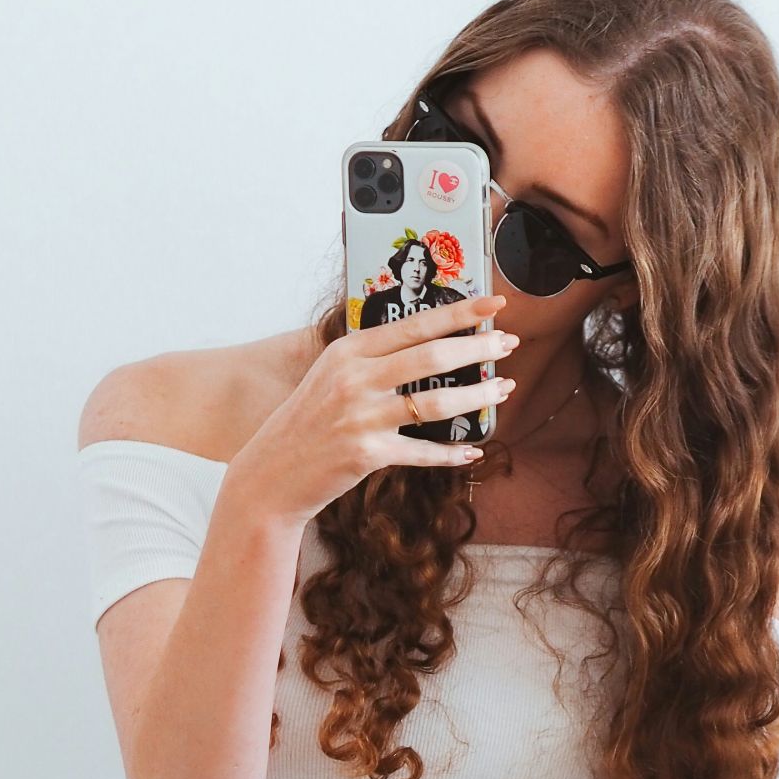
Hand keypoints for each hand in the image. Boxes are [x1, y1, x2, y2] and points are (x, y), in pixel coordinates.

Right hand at [233, 293, 518, 524]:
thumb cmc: (308, 423)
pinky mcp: (366, 453)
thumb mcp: (331, 377)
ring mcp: (360, 416)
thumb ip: (372, 360)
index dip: (459, 312)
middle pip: (432, 355)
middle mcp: (354, 379)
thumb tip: (428, 344)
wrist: (270, 474)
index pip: (414, 324)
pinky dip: (452, 453)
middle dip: (479, 348)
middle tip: (509, 344)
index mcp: (348, 351)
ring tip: (504, 390)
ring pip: (435, 402)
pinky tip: (473, 451)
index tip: (493, 304)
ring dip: (478, 397)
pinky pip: (423, 451)